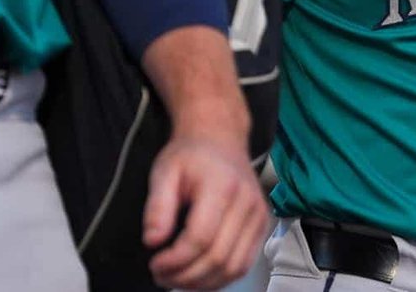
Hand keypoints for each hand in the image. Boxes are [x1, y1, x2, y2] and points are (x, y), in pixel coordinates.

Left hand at [138, 26, 270, 289]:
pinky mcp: (262, 225)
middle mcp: (247, 202)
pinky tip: (199, 275)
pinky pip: (244, 263)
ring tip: (177, 279)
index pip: (200, 238)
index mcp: (222, 186)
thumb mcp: (164, 172)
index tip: (154, 263)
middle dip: (185, 276)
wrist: (220, 138)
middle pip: (218, 257)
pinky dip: (220, 278)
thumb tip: (153, 241)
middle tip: (161, 276)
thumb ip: (157, 206)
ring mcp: (259, 215)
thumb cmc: (191, 154)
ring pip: (234, 267)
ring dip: (203, 282)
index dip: (175, 260)